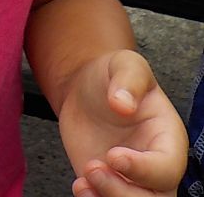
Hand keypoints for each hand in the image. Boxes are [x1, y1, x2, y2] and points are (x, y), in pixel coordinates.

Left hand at [59, 50, 187, 195]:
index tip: (114, 155)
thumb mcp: (124, 64)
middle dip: (124, 194)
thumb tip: (122, 104)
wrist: (85, 88)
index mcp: (168, 139)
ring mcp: (132, 180)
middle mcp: (154, 165)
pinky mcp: (108, 186)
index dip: (143, 169)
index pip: (167, 168)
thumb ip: (129, 80)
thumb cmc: (112, 75)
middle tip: (94, 168)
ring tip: (84, 179)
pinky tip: (80, 185)